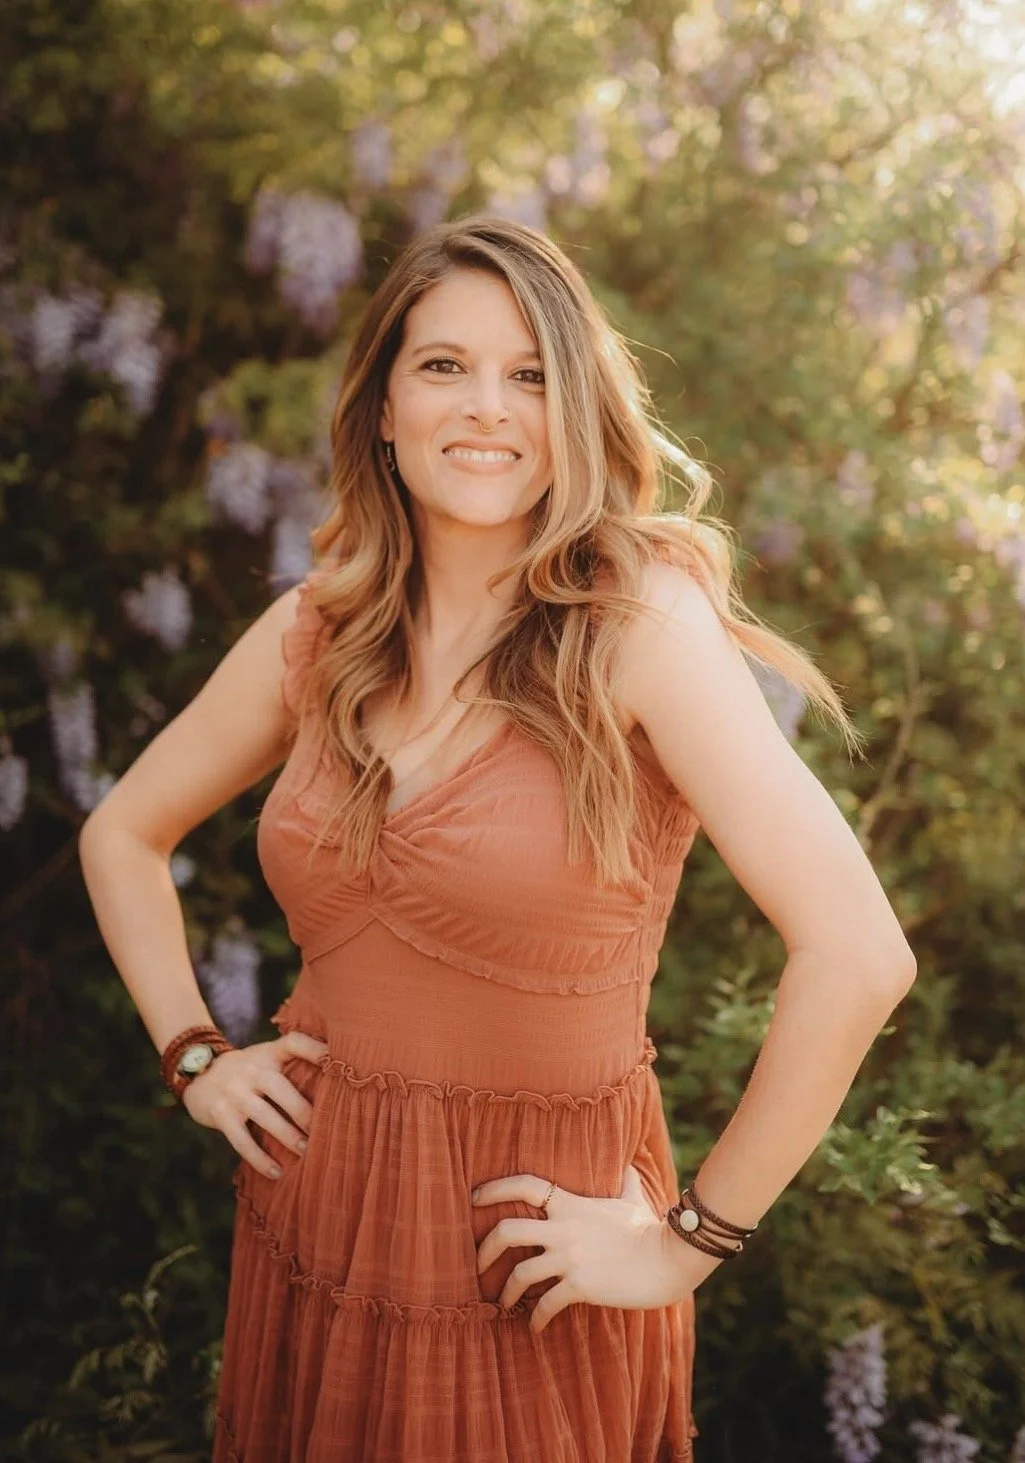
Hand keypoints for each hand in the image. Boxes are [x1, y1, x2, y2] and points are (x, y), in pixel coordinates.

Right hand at [181, 1029, 329, 1179]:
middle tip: (325, 1130)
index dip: (315, 1049)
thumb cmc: (246, 1068)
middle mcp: (251, 1069)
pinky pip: (241, 1140)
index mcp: (267, 1053)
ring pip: (264, 1116)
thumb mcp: (265, 1056)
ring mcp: (234, 1091)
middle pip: (280, 1087)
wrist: (196, 1070)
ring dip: (287, 1136)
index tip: (337, 1061)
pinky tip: (276, 1172)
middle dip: (303, 1110)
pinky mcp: (220, 1113)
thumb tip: (335, 1080)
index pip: (293, 1043)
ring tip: (307, 1152)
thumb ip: (291, 1062)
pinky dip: (259, 1158)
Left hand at [471, 1163, 695, 1335]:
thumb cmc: (649, 1229)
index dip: (494, 1188)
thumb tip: (630, 1165)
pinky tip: (534, 1329)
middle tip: (477, 1266)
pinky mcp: (580, 1285)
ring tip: (502, 1305)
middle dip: (484, 1250)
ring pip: (519, 1274)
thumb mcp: (632, 1199)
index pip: (524, 1184)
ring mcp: (570, 1257)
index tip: (473, 1198)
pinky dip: (535, 1319)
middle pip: (506, 1231)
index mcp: (570, 1204)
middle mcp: (563, 1228)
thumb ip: (625, 1182)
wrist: (668, 1257)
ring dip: (505, 1292)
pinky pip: (546, 1304)